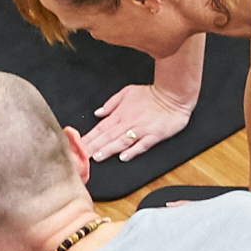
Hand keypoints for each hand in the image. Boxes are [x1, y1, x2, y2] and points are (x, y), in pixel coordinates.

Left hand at [79, 81, 198, 163]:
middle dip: (93, 147)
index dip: (88, 138)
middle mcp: (128, 123)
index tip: (76, 146)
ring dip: (108, 150)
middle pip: (107, 137)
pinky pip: (142, 145)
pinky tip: (124, 157)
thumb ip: (111, 104)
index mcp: (120, 114)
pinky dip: (133, 151)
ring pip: (121, 142)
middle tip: (80, 157)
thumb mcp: (126, 92)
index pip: (100, 129)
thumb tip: (97, 113)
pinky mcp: (155, 135)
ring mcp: (141, 130)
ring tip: (97, 157)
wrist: (173, 94)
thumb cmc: (151, 94)